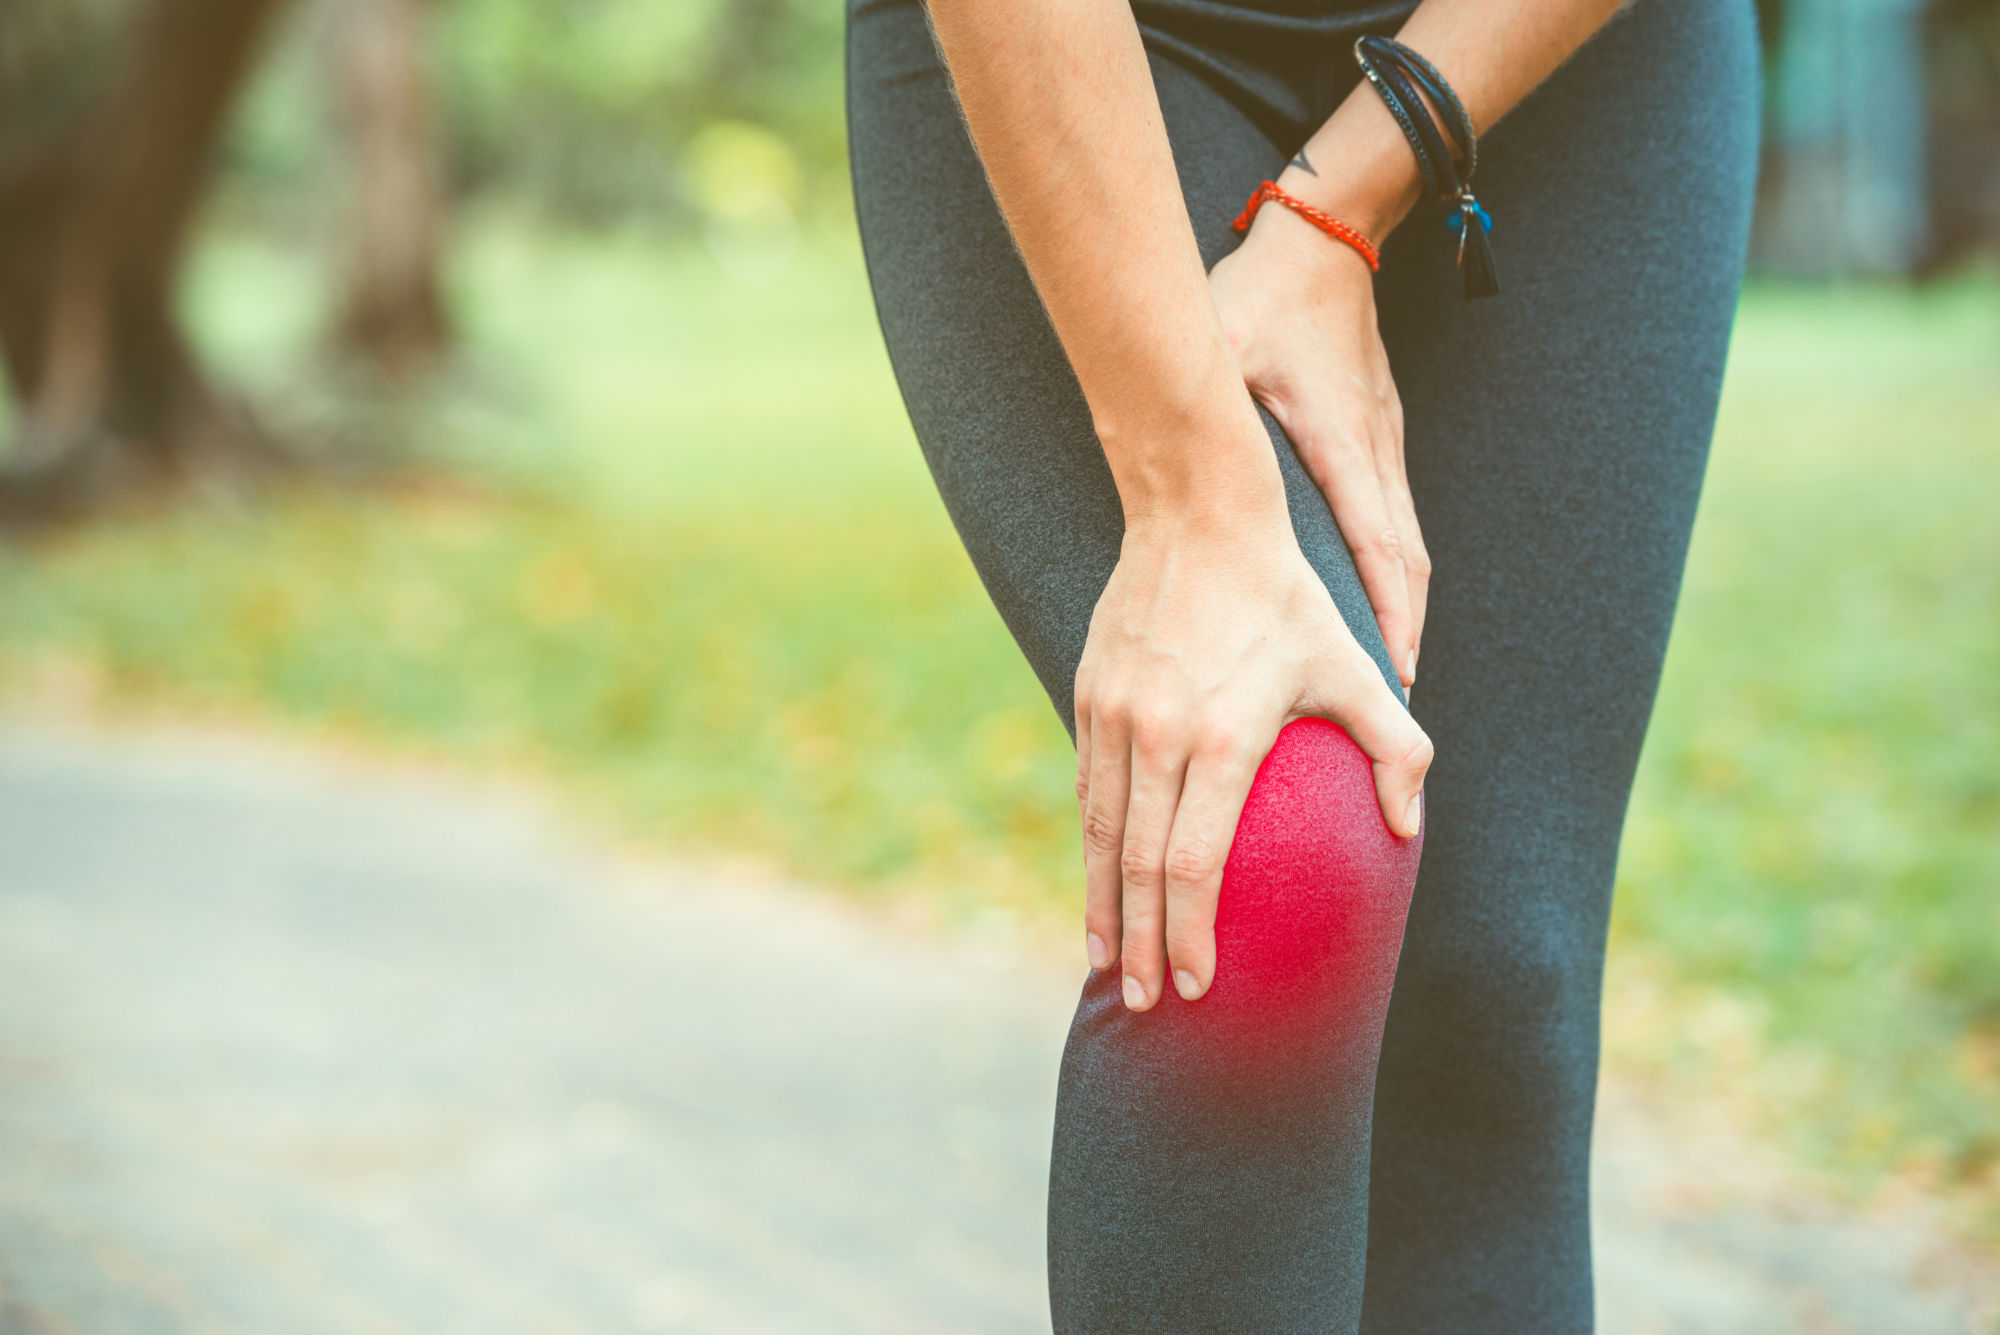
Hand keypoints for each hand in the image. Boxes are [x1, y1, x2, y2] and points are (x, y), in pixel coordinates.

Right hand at [1075, 508, 1431, 1010]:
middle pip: (1137, 866)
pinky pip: (1088, 789)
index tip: (1196, 985)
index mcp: (1221, 738)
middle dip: (1140, 945)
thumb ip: (1395, 748)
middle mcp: (1157, 735)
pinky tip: (1098, 880)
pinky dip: (1091, 846)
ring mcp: (1115, 716)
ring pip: (1099, 834)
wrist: (1197, 513)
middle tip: (1144, 1005)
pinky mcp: (1089, 696)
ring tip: (1106, 962)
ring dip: (1103, 905)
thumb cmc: (1285, 596)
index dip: (1189, 933)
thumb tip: (1412, 828)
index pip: (1192, 863)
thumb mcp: (1353, 666)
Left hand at [1209, 206, 1430, 689]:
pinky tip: (1371, 607)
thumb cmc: (1265, 293)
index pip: (1377, 546)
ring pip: (1405, 546)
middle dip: (1402, 631)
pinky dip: (1390, 572)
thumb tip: (1158, 426)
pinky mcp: (1378, 437)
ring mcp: (1384, 444)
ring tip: (1384, 674)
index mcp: (1341, 440)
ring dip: (1400, 607)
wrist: (1326, 237)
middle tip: (1393, 699)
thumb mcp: (1225, 342)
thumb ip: (1201, 389)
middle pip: (1406, 563)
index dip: (1389, 615)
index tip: (1394, 674)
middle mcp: (1375, 451)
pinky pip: (1391, 520)